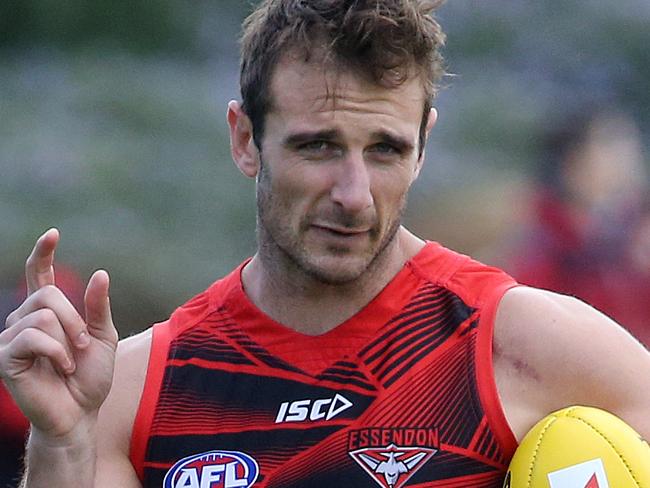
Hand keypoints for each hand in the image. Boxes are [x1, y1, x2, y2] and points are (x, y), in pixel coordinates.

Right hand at [0, 229, 118, 438]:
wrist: (80, 412)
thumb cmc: (89, 377)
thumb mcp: (102, 337)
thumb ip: (97, 307)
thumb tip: (100, 273)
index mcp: (46, 312)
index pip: (38, 275)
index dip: (42, 253)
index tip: (53, 234)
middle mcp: (23, 320)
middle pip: (47, 294)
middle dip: (74, 319)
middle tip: (81, 346)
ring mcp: (11, 338)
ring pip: (42, 315)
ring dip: (67, 339)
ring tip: (69, 361)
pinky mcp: (5, 358)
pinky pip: (33, 337)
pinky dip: (56, 352)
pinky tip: (60, 368)